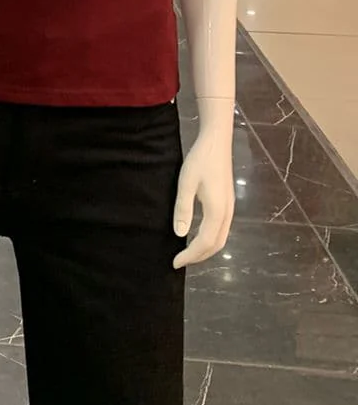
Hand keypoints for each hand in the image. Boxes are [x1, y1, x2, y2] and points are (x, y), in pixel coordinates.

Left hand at [173, 115, 234, 267]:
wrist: (217, 142)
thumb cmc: (200, 160)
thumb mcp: (186, 183)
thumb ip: (183, 208)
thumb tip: (180, 234)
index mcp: (217, 211)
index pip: (204, 243)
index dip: (190, 255)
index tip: (175, 262)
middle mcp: (227, 214)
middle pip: (216, 245)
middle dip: (199, 257)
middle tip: (180, 260)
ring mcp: (230, 209)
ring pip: (221, 238)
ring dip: (205, 249)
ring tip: (187, 252)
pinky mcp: (228, 203)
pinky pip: (221, 229)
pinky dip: (210, 239)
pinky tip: (198, 235)